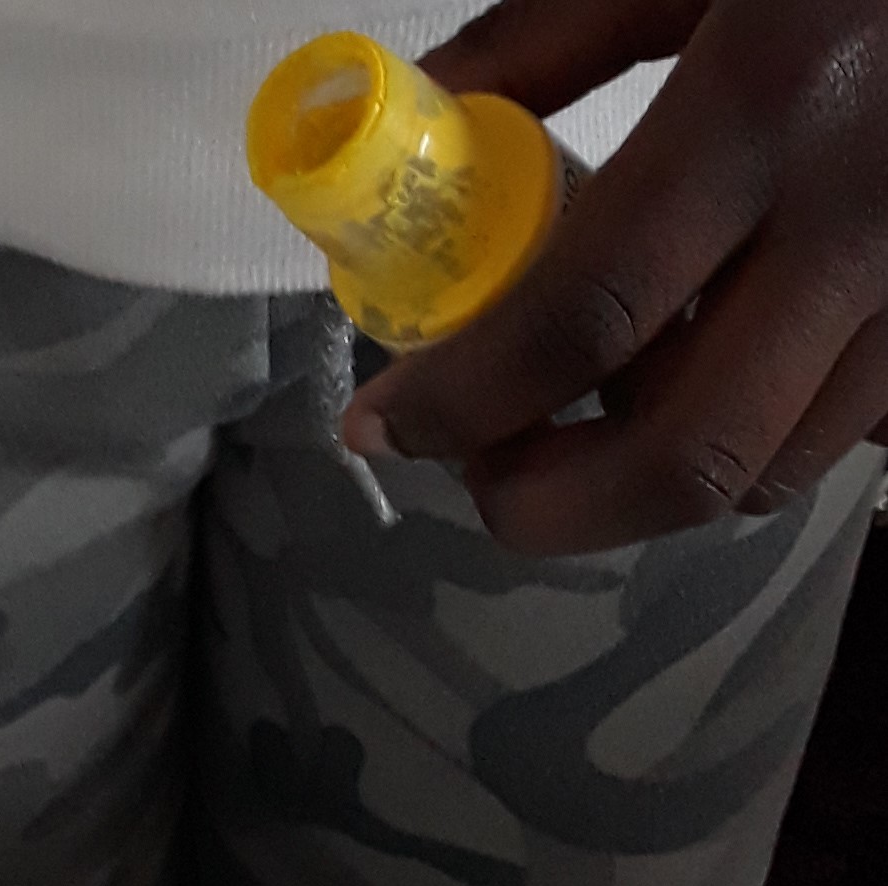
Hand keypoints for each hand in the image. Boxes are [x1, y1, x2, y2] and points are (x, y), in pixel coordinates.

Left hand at [341, 0, 887, 549]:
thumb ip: (556, 32)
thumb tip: (431, 117)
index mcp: (772, 105)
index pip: (585, 319)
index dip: (463, 400)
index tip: (381, 424)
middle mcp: (863, 222)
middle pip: (686, 456)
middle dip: (552, 502)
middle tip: (476, 470)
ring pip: (768, 468)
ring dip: (645, 482)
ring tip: (570, 426)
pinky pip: (841, 430)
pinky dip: (749, 436)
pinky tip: (697, 375)